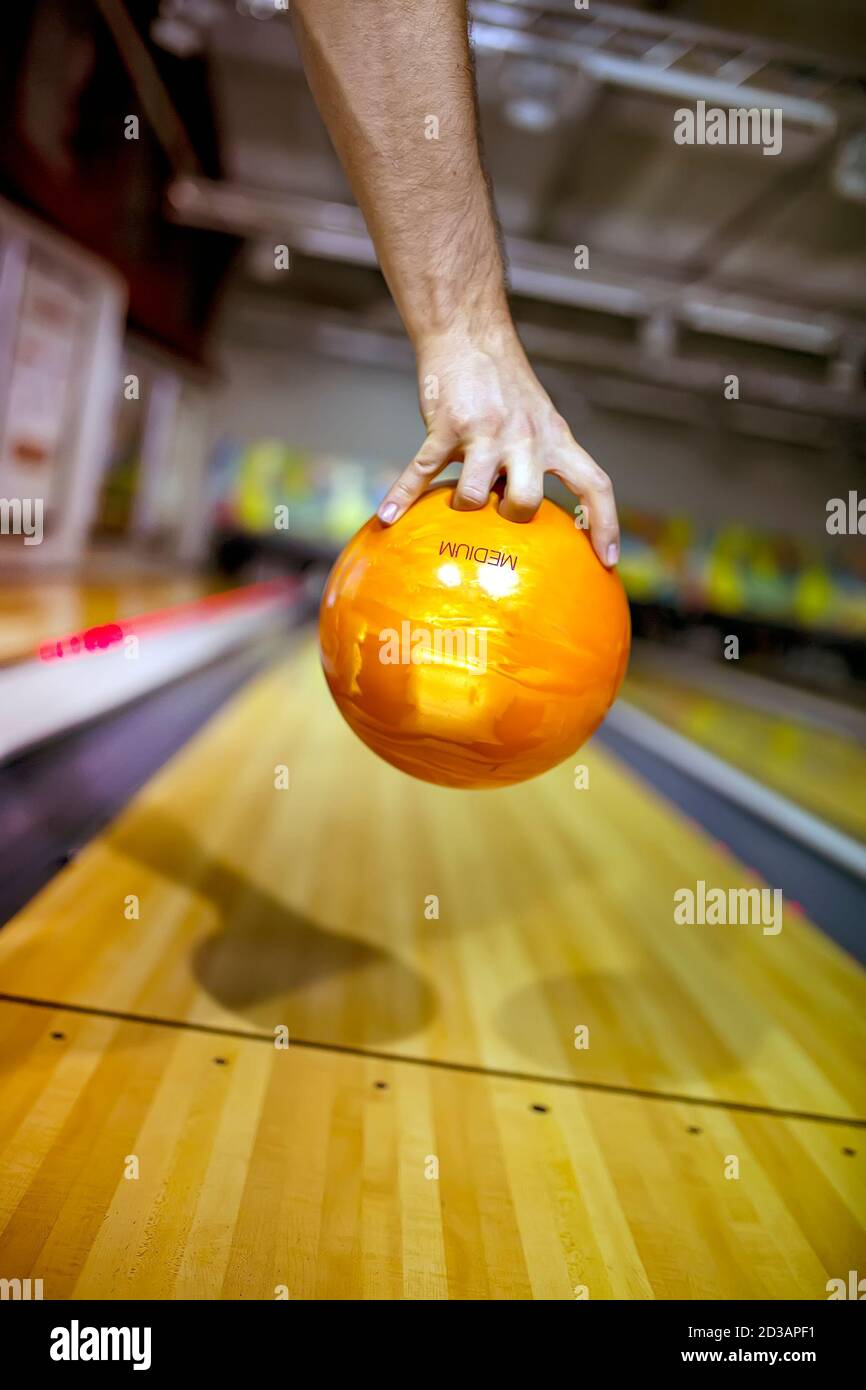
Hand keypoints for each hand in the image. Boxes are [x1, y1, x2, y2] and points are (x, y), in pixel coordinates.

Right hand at [377, 324, 619, 566]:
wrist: (470, 335)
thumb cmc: (504, 383)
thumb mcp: (539, 418)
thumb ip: (540, 458)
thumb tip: (526, 511)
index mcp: (554, 438)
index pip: (594, 484)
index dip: (605, 523)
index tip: (608, 559)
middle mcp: (524, 438)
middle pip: (527, 502)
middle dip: (511, 517)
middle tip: (500, 512)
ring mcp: (484, 433)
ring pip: (473, 496)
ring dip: (462, 506)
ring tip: (455, 501)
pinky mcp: (445, 428)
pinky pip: (422, 472)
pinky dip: (402, 495)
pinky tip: (389, 516)